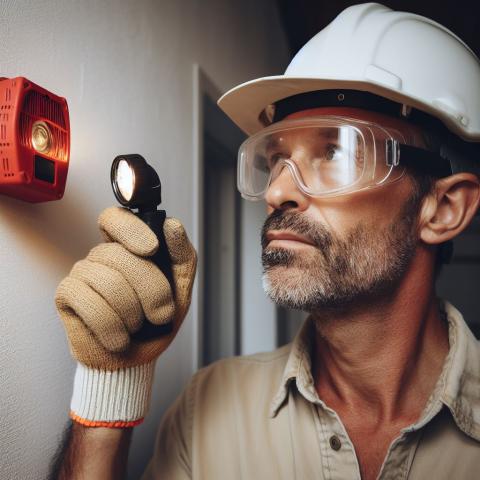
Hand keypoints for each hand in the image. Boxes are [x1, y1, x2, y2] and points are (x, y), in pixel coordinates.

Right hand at [55, 206, 196, 370]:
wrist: (139, 357)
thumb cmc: (156, 319)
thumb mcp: (180, 286)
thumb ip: (181, 254)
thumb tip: (172, 226)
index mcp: (127, 246)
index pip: (116, 217)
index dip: (131, 229)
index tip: (152, 249)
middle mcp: (101, 255)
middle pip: (120, 256)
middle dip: (151, 289)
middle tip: (161, 313)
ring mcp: (81, 273)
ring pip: (109, 282)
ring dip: (133, 314)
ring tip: (137, 326)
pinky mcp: (67, 296)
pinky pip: (91, 305)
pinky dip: (114, 328)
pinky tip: (120, 338)